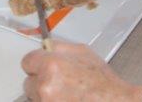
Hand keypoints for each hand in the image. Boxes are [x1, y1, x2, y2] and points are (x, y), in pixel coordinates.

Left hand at [22, 41, 141, 101]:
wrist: (114, 101)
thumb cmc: (102, 82)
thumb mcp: (83, 52)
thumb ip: (59, 47)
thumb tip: (46, 46)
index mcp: (51, 64)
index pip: (27, 61)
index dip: (37, 63)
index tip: (43, 66)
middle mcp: (45, 85)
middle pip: (29, 82)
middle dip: (40, 81)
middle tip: (59, 82)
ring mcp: (47, 101)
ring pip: (36, 96)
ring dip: (45, 95)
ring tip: (66, 93)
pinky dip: (51, 101)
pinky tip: (66, 99)